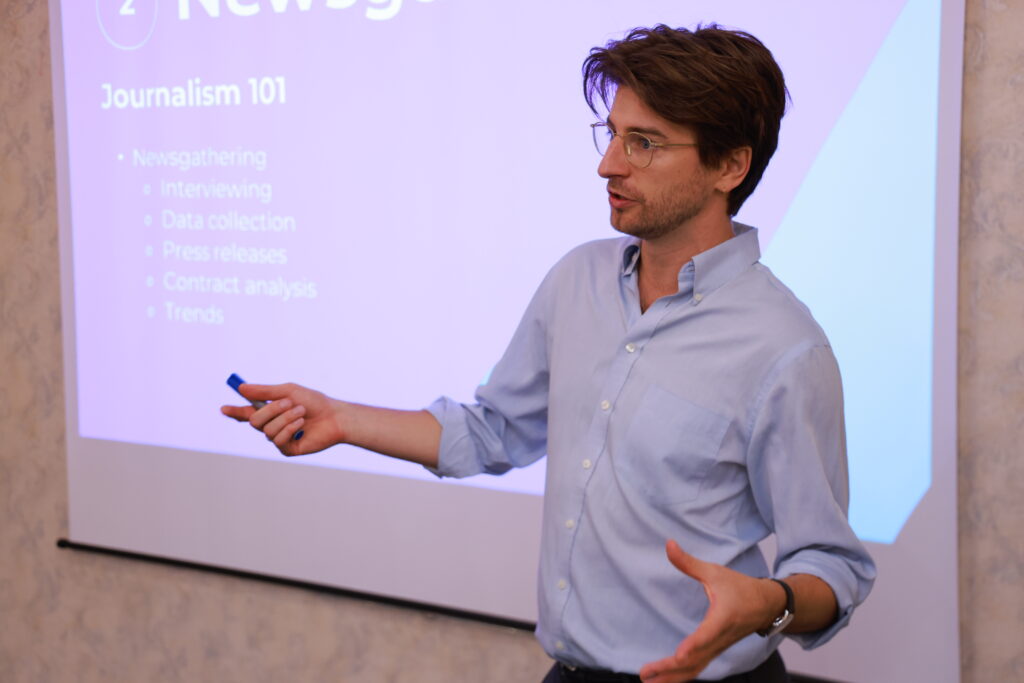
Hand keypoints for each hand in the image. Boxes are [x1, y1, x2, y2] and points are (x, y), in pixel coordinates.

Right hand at [221, 382, 343, 456]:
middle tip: (288, 402)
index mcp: (271, 411)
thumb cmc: (314, 402)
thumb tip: (241, 388)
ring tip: (301, 413)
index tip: (223, 408)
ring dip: (285, 418)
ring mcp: (279, 438)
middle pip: (254, 421)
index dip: (234, 412)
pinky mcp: (288, 449)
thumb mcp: (288, 391)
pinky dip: (289, 429)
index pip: (247, 413)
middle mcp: (273, 425)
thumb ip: (265, 392)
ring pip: (266, 430)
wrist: (334, 416)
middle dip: (270, 410)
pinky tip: (302, 425)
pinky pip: (277, 440)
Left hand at [638, 540, 783, 682]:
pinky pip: (698, 668)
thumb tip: (668, 544)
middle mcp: (721, 638)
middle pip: (697, 659)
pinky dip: (681, 676)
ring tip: (648, 681)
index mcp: (723, 618)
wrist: (767, 605)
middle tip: (646, 673)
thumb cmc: (741, 587)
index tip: (680, 654)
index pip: (707, 635)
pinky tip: (664, 679)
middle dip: (671, 669)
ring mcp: (719, 648)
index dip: (694, 645)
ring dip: (673, 678)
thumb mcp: (715, 572)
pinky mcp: (716, 651)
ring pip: (697, 669)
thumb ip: (689, 562)